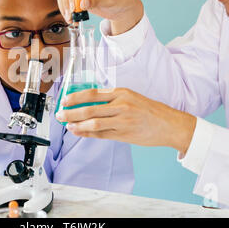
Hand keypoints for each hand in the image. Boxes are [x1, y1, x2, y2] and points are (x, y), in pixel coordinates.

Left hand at [55, 88, 196, 154]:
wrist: (169, 124)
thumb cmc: (149, 110)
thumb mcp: (131, 97)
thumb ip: (112, 99)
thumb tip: (89, 102)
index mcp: (121, 93)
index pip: (93, 93)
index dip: (76, 97)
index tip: (64, 100)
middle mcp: (121, 105)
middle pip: (89, 108)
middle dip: (71, 112)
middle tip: (60, 114)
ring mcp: (122, 121)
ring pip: (93, 122)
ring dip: (77, 124)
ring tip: (67, 125)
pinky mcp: (124, 134)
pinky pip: (101, 134)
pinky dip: (88, 133)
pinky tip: (79, 132)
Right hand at [56, 0, 143, 35]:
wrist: (122, 6)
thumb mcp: (111, 0)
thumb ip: (97, 0)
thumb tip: (82, 3)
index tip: (74, 8)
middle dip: (67, 1)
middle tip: (71, 16)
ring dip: (64, 5)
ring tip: (70, 19)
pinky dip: (65, 7)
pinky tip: (71, 17)